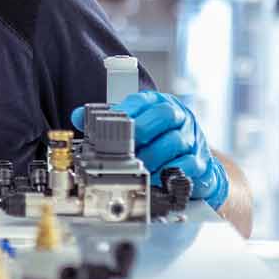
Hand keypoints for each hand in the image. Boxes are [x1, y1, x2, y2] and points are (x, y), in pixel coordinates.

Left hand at [72, 91, 228, 209]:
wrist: (190, 162)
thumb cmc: (158, 140)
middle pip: (165, 115)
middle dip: (142, 130)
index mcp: (160, 104)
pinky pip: (188, 165)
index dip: (127, 111)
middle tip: (126, 146)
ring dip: (153, 155)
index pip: (144, 100)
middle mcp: (179, 117)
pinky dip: (170, 172)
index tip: (112, 123)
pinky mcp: (200, 162)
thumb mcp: (133, 124)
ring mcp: (192, 139)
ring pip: (175, 141)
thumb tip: (79, 116)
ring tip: (137, 166)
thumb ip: (107, 120)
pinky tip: (156, 178)